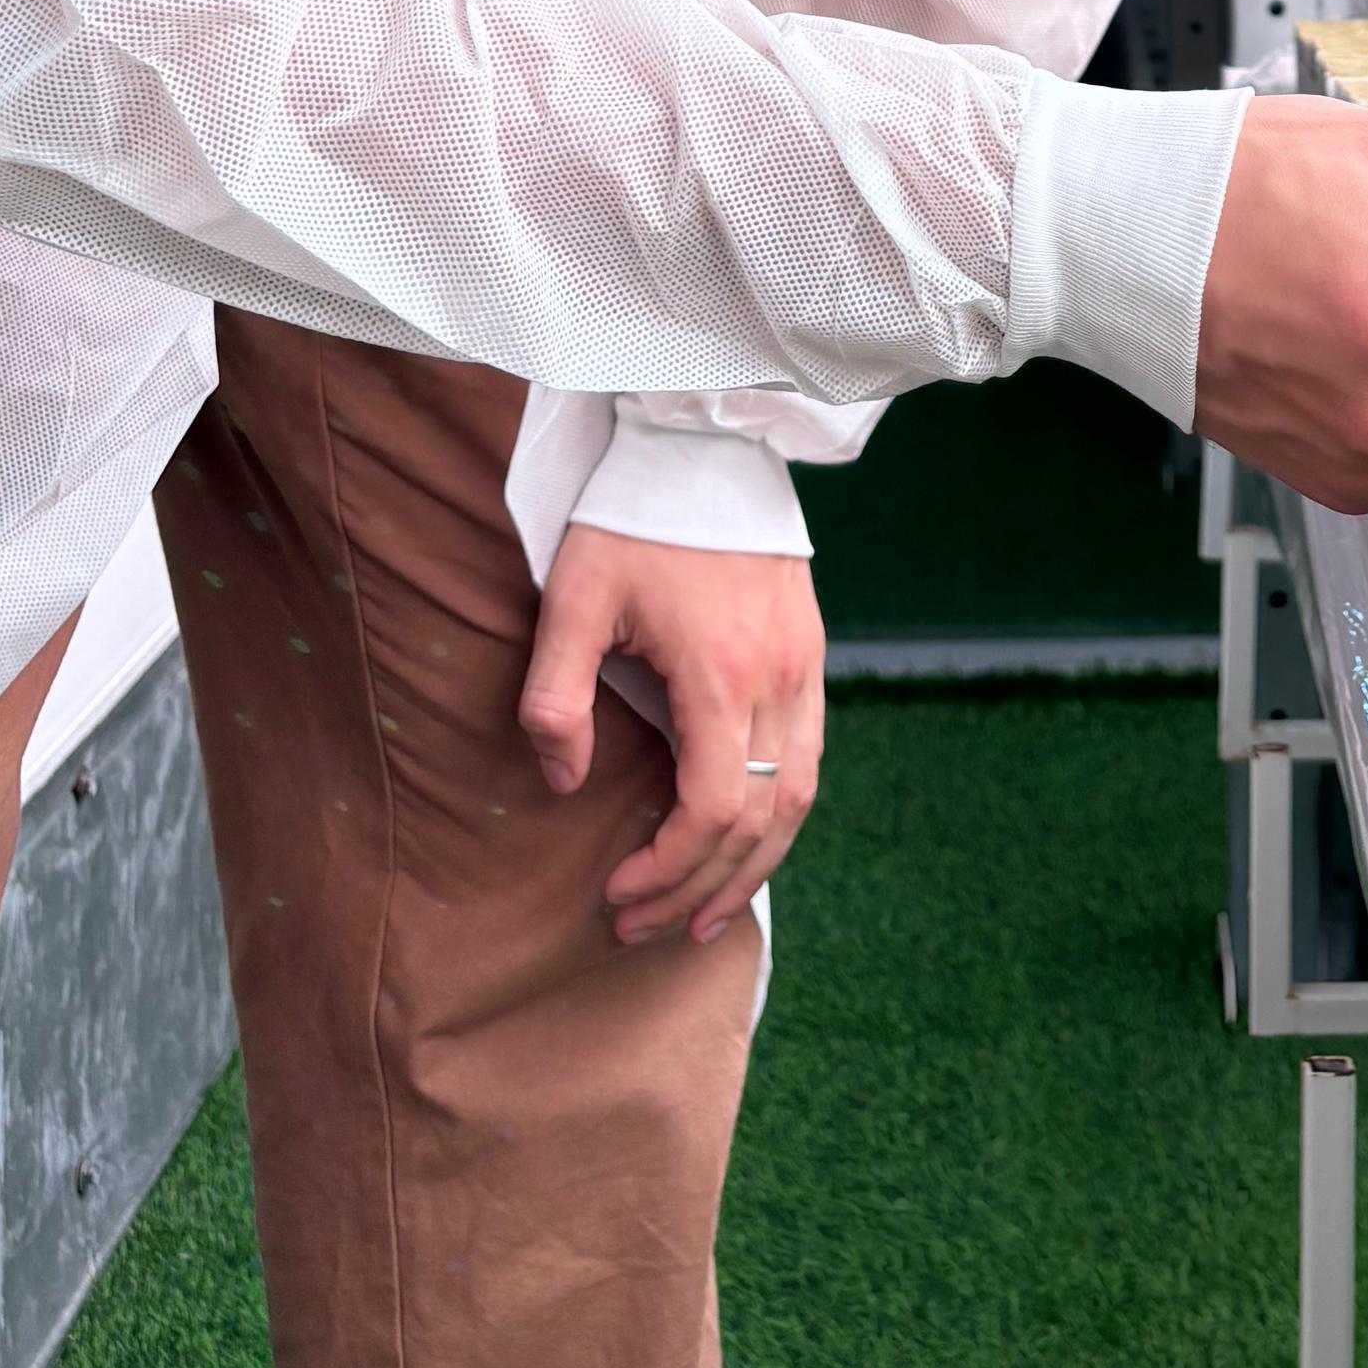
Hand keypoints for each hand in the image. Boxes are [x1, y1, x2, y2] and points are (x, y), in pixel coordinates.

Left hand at [517, 526, 825, 945]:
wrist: (703, 442)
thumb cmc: (630, 518)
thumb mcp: (572, 596)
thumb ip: (555, 695)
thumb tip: (562, 780)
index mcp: (721, 671)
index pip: (713, 809)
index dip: (668, 868)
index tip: (615, 892)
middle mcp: (780, 678)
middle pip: (761, 822)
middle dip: (701, 887)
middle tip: (640, 925)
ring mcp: (807, 666)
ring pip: (799, 799)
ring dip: (751, 866)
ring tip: (699, 913)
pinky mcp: (813, 653)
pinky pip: (809, 760)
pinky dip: (778, 817)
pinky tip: (743, 842)